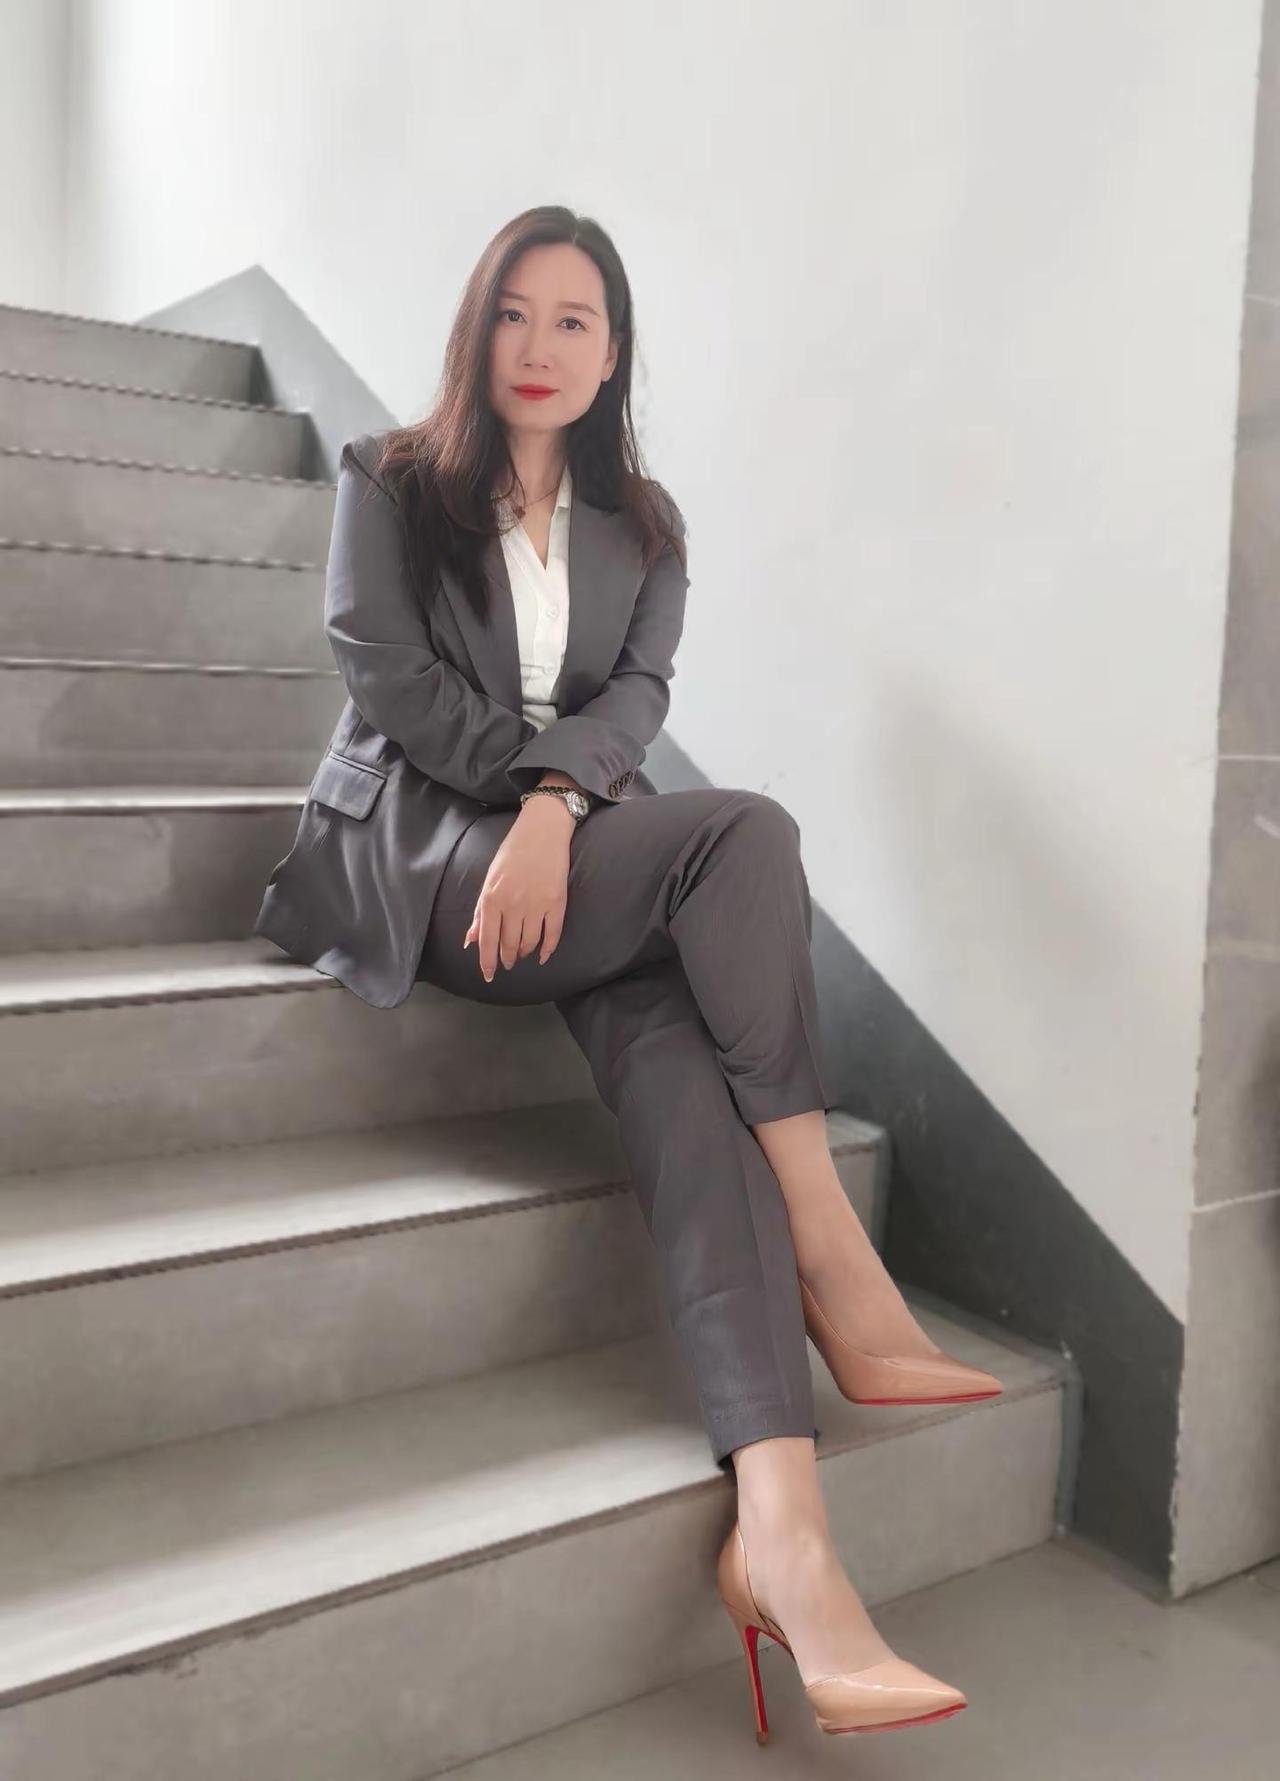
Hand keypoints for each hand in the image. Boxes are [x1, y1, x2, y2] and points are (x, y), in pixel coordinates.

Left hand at [463, 797, 573, 980]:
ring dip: (524, 953)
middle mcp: (513, 905)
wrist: (542, 830)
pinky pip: (553, 935)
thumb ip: (481, 912)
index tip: (489, 975)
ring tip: (521, 954)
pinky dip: (548, 949)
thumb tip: (470, 940)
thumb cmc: (512, 854)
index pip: (487, 941)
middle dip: (507, 958)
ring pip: (530, 943)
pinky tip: (543, 955)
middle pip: (509, 945)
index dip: (487, 962)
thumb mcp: (489, 880)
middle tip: (507, 962)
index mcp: (492, 899)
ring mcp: (536, 905)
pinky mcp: (557, 902)